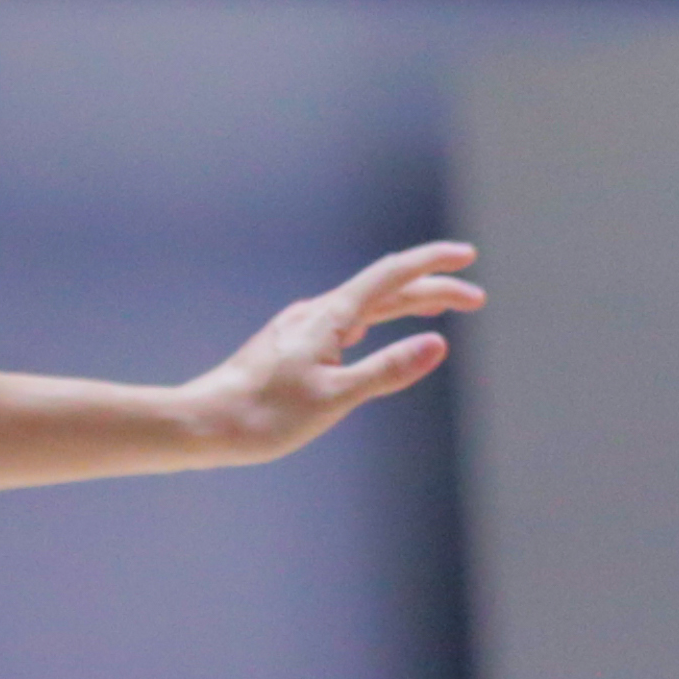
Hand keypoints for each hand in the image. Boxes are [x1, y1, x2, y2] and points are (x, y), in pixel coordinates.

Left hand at [186, 242, 486, 462]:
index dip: (433, 264)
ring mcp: (303, 328)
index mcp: (330, 318)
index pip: (392, 276)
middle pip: (385, 290)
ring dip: (408, 303)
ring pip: (367, 307)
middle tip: (475, 296)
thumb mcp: (335, 398)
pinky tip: (375, 334)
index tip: (468, 256)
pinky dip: (379, 320)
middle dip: (433, 288)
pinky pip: (349, 323)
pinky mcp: (293, 346)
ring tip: (441, 307)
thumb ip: (388, 370)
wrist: (203, 422)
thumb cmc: (264, 416)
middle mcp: (316, 315)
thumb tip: (438, 344)